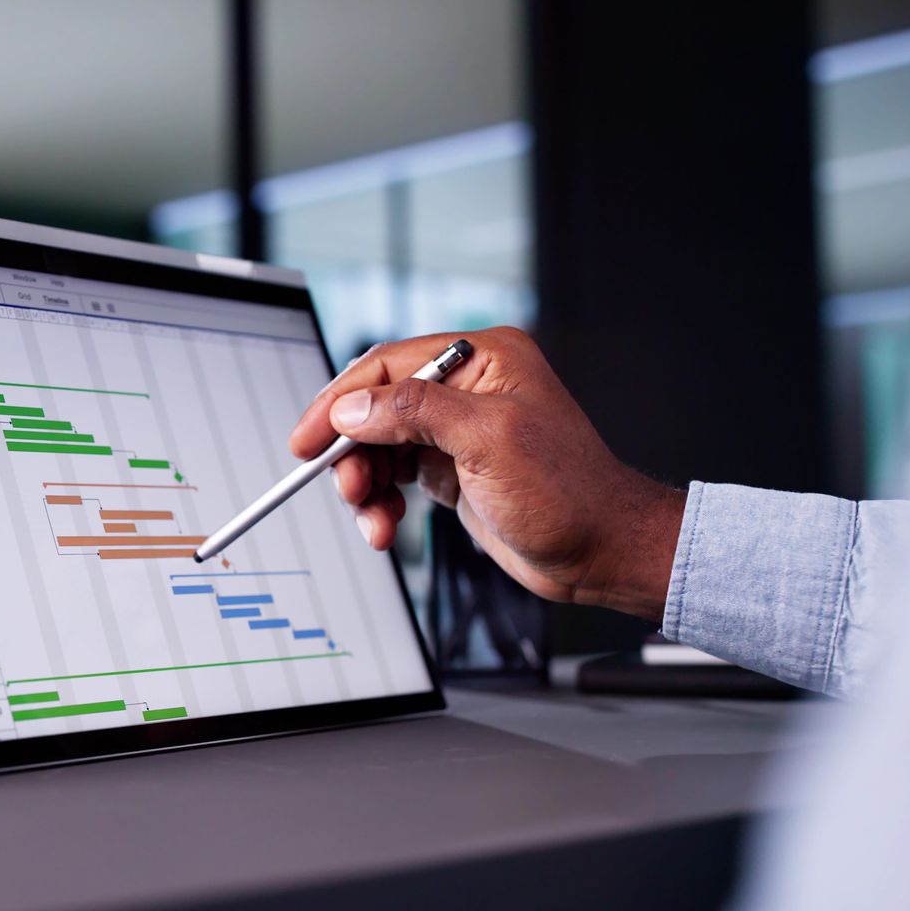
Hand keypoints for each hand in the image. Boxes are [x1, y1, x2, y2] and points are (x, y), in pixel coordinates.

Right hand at [289, 328, 685, 621]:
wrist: (602, 551)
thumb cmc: (569, 492)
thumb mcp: (488, 442)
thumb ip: (415, 414)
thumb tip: (353, 407)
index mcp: (484, 358)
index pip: (390, 366)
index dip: (341, 401)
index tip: (308, 438)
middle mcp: (468, 389)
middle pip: (378, 408)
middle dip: (353, 452)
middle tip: (346, 487)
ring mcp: (460, 430)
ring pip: (381, 446)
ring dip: (367, 485)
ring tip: (374, 518)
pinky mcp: (454, 469)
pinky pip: (397, 476)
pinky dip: (382, 502)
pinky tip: (385, 525)